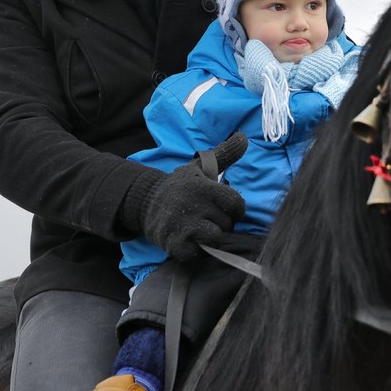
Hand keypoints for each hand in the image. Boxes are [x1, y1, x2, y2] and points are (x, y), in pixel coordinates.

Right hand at [137, 133, 247, 260]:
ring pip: (216, 238)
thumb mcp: (201, 168)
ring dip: (210, 236)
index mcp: (203, 187)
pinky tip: (188, 238)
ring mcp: (183, 226)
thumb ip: (225, 154)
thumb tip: (245, 137)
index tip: (222, 206)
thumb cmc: (181, 186)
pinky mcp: (174, 244)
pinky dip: (195, 249)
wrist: (145, 202)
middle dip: (221, 222)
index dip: (234, 209)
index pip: (237, 204)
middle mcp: (193, 205)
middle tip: (205, 216)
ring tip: (199, 227)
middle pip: (228, 224)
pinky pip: (198, 253)